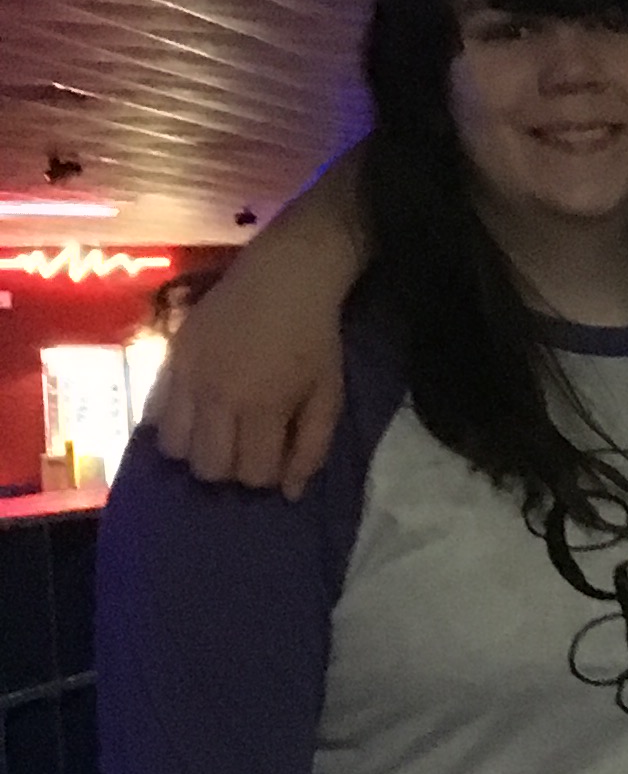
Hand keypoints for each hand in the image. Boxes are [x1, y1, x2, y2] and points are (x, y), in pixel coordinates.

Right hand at [150, 311, 345, 497]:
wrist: (283, 278)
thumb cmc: (313, 339)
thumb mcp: (328, 395)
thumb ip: (311, 447)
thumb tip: (288, 494)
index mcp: (262, 407)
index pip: (251, 473)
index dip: (265, 474)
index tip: (273, 454)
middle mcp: (218, 397)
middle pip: (208, 468)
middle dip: (229, 468)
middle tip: (243, 446)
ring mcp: (189, 378)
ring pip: (173, 447)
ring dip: (195, 449)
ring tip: (214, 432)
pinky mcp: (170, 359)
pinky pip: (154, 412)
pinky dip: (172, 424)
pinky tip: (192, 414)